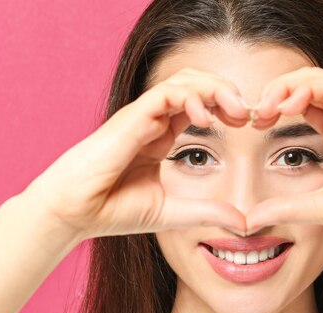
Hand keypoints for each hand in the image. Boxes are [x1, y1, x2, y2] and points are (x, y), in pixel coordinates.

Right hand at [22, 68, 251, 240]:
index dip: (226, 107)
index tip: (248, 124)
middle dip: (226, 92)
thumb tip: (244, 221)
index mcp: (161, 136)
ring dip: (214, 88)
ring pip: (182, 80)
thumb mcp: (172, 213)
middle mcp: (153, 121)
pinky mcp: (131, 118)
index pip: (199, 105)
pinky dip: (190, 96)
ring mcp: (141, 116)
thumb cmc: (113, 210)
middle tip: (248, 113)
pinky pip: (165, 93)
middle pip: (195, 84)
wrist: (74, 213)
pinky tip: (205, 117)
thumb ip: (207, 213)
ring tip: (235, 110)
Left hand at [245, 66, 322, 238]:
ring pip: (316, 79)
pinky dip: (308, 88)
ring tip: (267, 107)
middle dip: (274, 94)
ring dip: (286, 87)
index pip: (299, 105)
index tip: (252, 126)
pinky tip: (288, 105)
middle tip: (254, 114)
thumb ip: (285, 208)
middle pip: (303, 86)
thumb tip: (249, 220)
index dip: (273, 109)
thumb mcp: (318, 207)